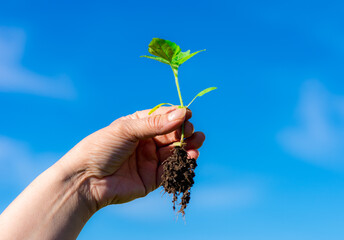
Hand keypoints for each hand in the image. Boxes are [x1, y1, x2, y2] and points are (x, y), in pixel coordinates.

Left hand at [61, 107, 204, 209]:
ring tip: (198, 142)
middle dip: (185, 132)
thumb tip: (182, 113)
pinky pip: (171, 169)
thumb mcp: (127, 130)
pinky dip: (183, 163)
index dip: (176, 116)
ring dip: (188, 147)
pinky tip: (190, 157)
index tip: (188, 115)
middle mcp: (145, 142)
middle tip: (194, 132)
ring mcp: (149, 160)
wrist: (84, 180)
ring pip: (174, 151)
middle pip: (171, 135)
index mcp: (137, 126)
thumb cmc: (100, 148)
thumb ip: (155, 124)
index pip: (162, 118)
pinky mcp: (152, 178)